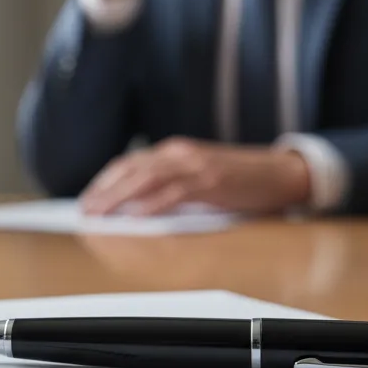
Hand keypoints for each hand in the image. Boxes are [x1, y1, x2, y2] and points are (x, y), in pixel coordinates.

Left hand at [80, 138, 310, 215]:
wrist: (282, 172)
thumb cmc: (239, 181)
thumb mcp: (197, 178)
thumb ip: (169, 187)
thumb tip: (133, 210)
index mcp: (174, 151)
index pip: (129, 163)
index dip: (105, 181)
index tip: (88, 199)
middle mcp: (180, 153)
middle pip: (131, 169)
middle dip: (104, 190)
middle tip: (85, 210)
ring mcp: (196, 165)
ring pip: (146, 178)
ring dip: (119, 196)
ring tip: (100, 213)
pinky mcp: (212, 181)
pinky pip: (175, 192)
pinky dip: (152, 203)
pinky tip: (136, 215)